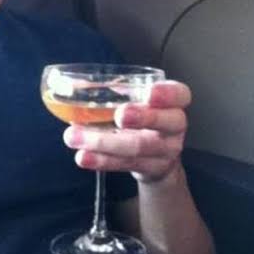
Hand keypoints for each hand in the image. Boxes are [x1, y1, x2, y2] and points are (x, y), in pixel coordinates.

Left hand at [63, 80, 190, 183]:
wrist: (156, 159)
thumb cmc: (141, 120)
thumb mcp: (136, 102)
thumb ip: (115, 93)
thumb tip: (76, 85)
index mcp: (172, 103)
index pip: (179, 95)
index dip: (167, 94)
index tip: (150, 92)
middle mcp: (174, 126)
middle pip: (165, 122)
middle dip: (142, 118)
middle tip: (119, 114)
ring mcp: (165, 150)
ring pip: (138, 147)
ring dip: (104, 142)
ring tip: (74, 137)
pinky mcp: (150, 168)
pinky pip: (125, 165)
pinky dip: (101, 160)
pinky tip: (83, 157)